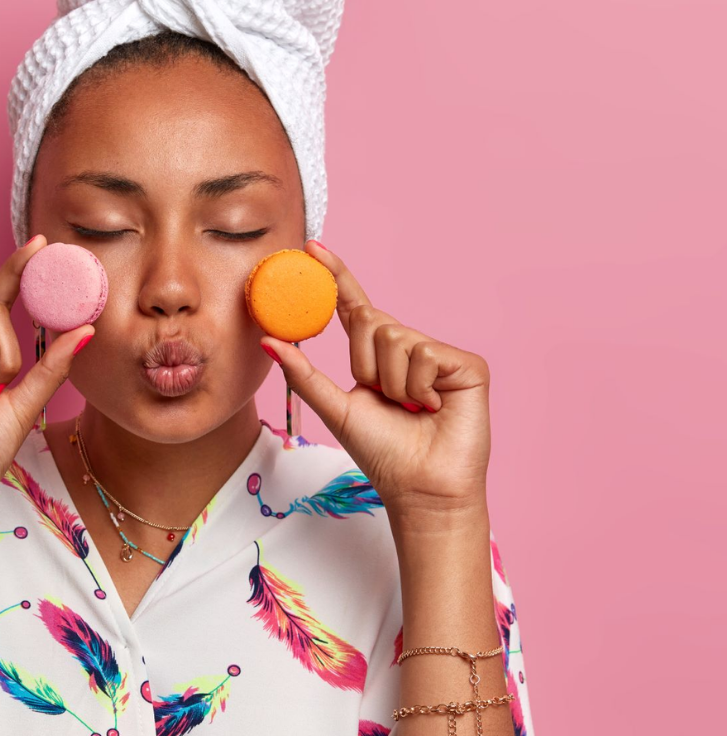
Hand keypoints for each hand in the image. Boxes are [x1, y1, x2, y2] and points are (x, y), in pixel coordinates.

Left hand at [260, 240, 490, 518]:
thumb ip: (304, 373)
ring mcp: (439, 355)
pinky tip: (433, 408)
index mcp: (378, 358)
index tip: (312, 247)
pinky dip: (419, 386)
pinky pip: (425, 353)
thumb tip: (268, 340)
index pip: (356, 308)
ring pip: (396, 338)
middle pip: (372, 323)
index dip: (337, 277)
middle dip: (367, 365)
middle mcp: (409, 349)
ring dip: (394, 383)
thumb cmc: (383, 454)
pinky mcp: (467, 364)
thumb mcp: (336, 409)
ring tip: (411, 409)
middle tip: (385, 401)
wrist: (421, 488)